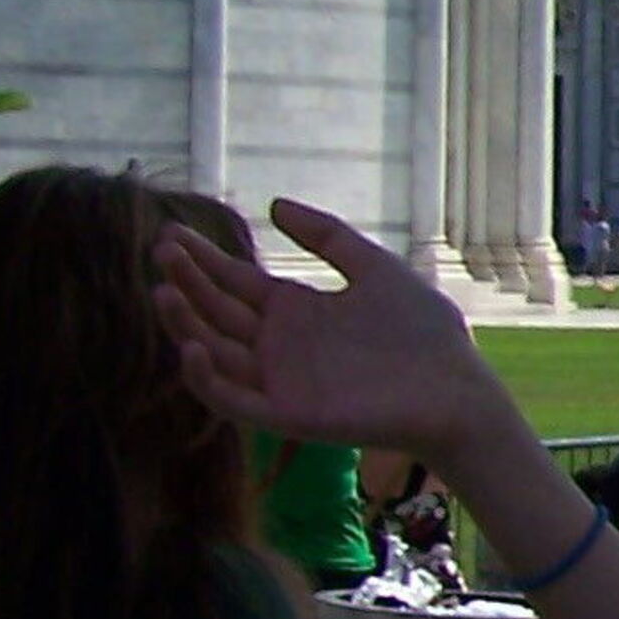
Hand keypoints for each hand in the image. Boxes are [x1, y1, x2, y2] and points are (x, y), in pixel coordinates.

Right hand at [155, 195, 492, 455]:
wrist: (455, 387)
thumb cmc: (422, 331)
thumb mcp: (372, 269)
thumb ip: (327, 237)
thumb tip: (274, 204)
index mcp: (295, 311)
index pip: (233, 283)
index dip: (201, 259)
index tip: (171, 231)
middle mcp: (278, 345)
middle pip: (216, 312)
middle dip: (186, 281)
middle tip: (162, 249)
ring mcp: (278, 380)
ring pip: (213, 353)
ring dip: (185, 324)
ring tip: (163, 290)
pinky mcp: (285, 414)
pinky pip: (232, 400)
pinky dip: (206, 378)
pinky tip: (195, 345)